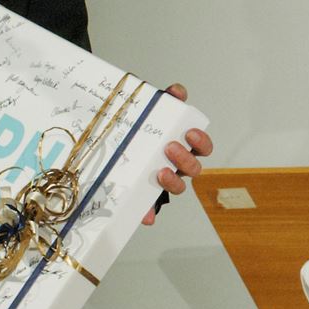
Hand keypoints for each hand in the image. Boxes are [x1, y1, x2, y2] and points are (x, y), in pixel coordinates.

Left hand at [144, 83, 213, 225]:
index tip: (190, 133)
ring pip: (178, 187)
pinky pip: (149, 209)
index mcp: (181, 144)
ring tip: (160, 172)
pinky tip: (146, 216)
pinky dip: (149, 213)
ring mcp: (160, 180)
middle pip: (194, 168)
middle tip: (170, 147)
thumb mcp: (149, 109)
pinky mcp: (143, 195)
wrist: (106, 139)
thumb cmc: (134, 126)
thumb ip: (164, 99)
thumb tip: (177, 92)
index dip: (202, 142)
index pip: (203, 147)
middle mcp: (176, 164)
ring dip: (174, 181)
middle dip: (186, 159)